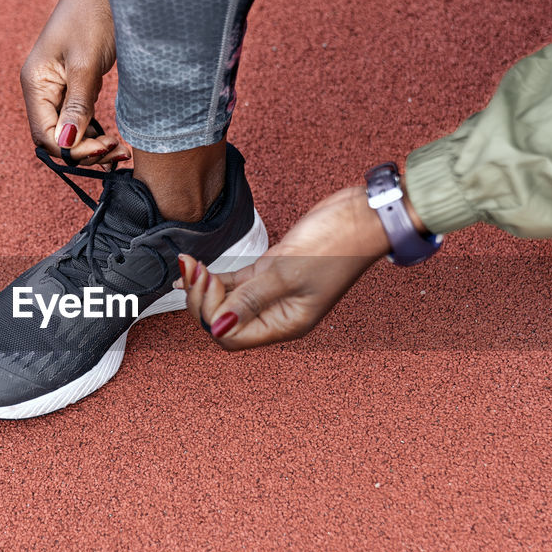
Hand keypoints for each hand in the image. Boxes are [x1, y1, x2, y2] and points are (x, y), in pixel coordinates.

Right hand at [20, 0, 130, 166]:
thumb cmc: (93, 16)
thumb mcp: (86, 64)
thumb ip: (77, 106)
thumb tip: (67, 145)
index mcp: (35, 83)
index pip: (47, 134)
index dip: (74, 149)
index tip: (106, 146)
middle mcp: (40, 89)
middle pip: (55, 137)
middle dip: (84, 151)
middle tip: (118, 153)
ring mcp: (56, 88)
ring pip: (68, 132)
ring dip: (91, 146)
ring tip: (121, 150)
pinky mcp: (73, 85)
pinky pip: (78, 120)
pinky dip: (94, 133)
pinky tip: (114, 139)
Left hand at [178, 186, 393, 348]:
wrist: (363, 215)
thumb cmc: (339, 244)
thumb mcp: (289, 272)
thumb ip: (251, 298)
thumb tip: (218, 325)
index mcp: (286, 324)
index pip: (232, 336)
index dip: (213, 313)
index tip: (209, 282)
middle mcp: (277, 313)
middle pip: (224, 321)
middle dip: (204, 299)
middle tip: (194, 271)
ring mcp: (272, 292)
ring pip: (227, 300)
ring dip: (204, 286)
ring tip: (188, 265)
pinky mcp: (270, 270)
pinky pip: (235, 281)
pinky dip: (214, 276)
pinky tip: (195, 267)